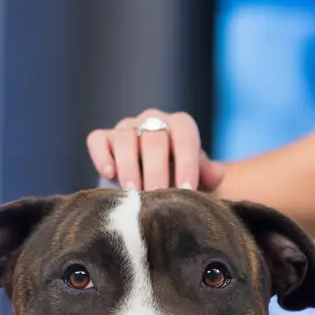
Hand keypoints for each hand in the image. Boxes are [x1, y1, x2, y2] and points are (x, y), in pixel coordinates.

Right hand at [86, 109, 225, 191]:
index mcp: (180, 126)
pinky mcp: (104, 138)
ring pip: (125, 139)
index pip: (185, 136)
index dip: (187, 163)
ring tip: (134, 192)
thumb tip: (216, 173)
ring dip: (129, 167)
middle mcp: (153, 120)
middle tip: (158, 194)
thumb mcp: (200, 179)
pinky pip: (98, 140)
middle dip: (157, 170)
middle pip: (154, 139)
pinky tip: (109, 174)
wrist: (155, 185)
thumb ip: (208, 174)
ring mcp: (127, 127)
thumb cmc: (181, 180)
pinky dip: (101, 156)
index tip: (186, 189)